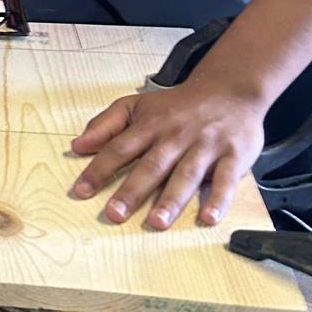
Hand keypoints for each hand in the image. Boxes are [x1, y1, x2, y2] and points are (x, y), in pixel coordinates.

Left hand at [68, 80, 267, 228]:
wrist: (230, 89)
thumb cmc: (178, 105)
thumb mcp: (137, 105)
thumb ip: (106, 124)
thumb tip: (77, 145)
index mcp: (150, 125)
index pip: (119, 148)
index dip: (99, 169)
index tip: (80, 191)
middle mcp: (175, 136)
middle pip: (151, 165)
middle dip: (132, 191)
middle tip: (115, 214)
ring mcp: (205, 146)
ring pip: (186, 175)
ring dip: (171, 200)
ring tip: (156, 222)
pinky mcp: (233, 156)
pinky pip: (226, 180)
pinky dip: (218, 199)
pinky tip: (208, 218)